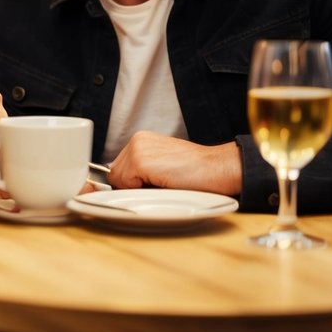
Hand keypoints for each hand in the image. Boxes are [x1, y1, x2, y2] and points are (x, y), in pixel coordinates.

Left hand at [108, 132, 241, 194]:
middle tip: (161, 182)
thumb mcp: (162, 165)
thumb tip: (118, 181)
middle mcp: (137, 140)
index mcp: (141, 140)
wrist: (216, 168)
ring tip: (163, 182)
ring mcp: (137, 149)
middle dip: (133, 185)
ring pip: (118, 181)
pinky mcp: (140, 160)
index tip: (151, 183)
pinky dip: (141, 190)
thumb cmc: (195, 172)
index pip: (118, 168)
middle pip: (115, 175)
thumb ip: (140, 169)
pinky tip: (162, 182)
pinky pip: (125, 184)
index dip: (131, 182)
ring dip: (137, 189)